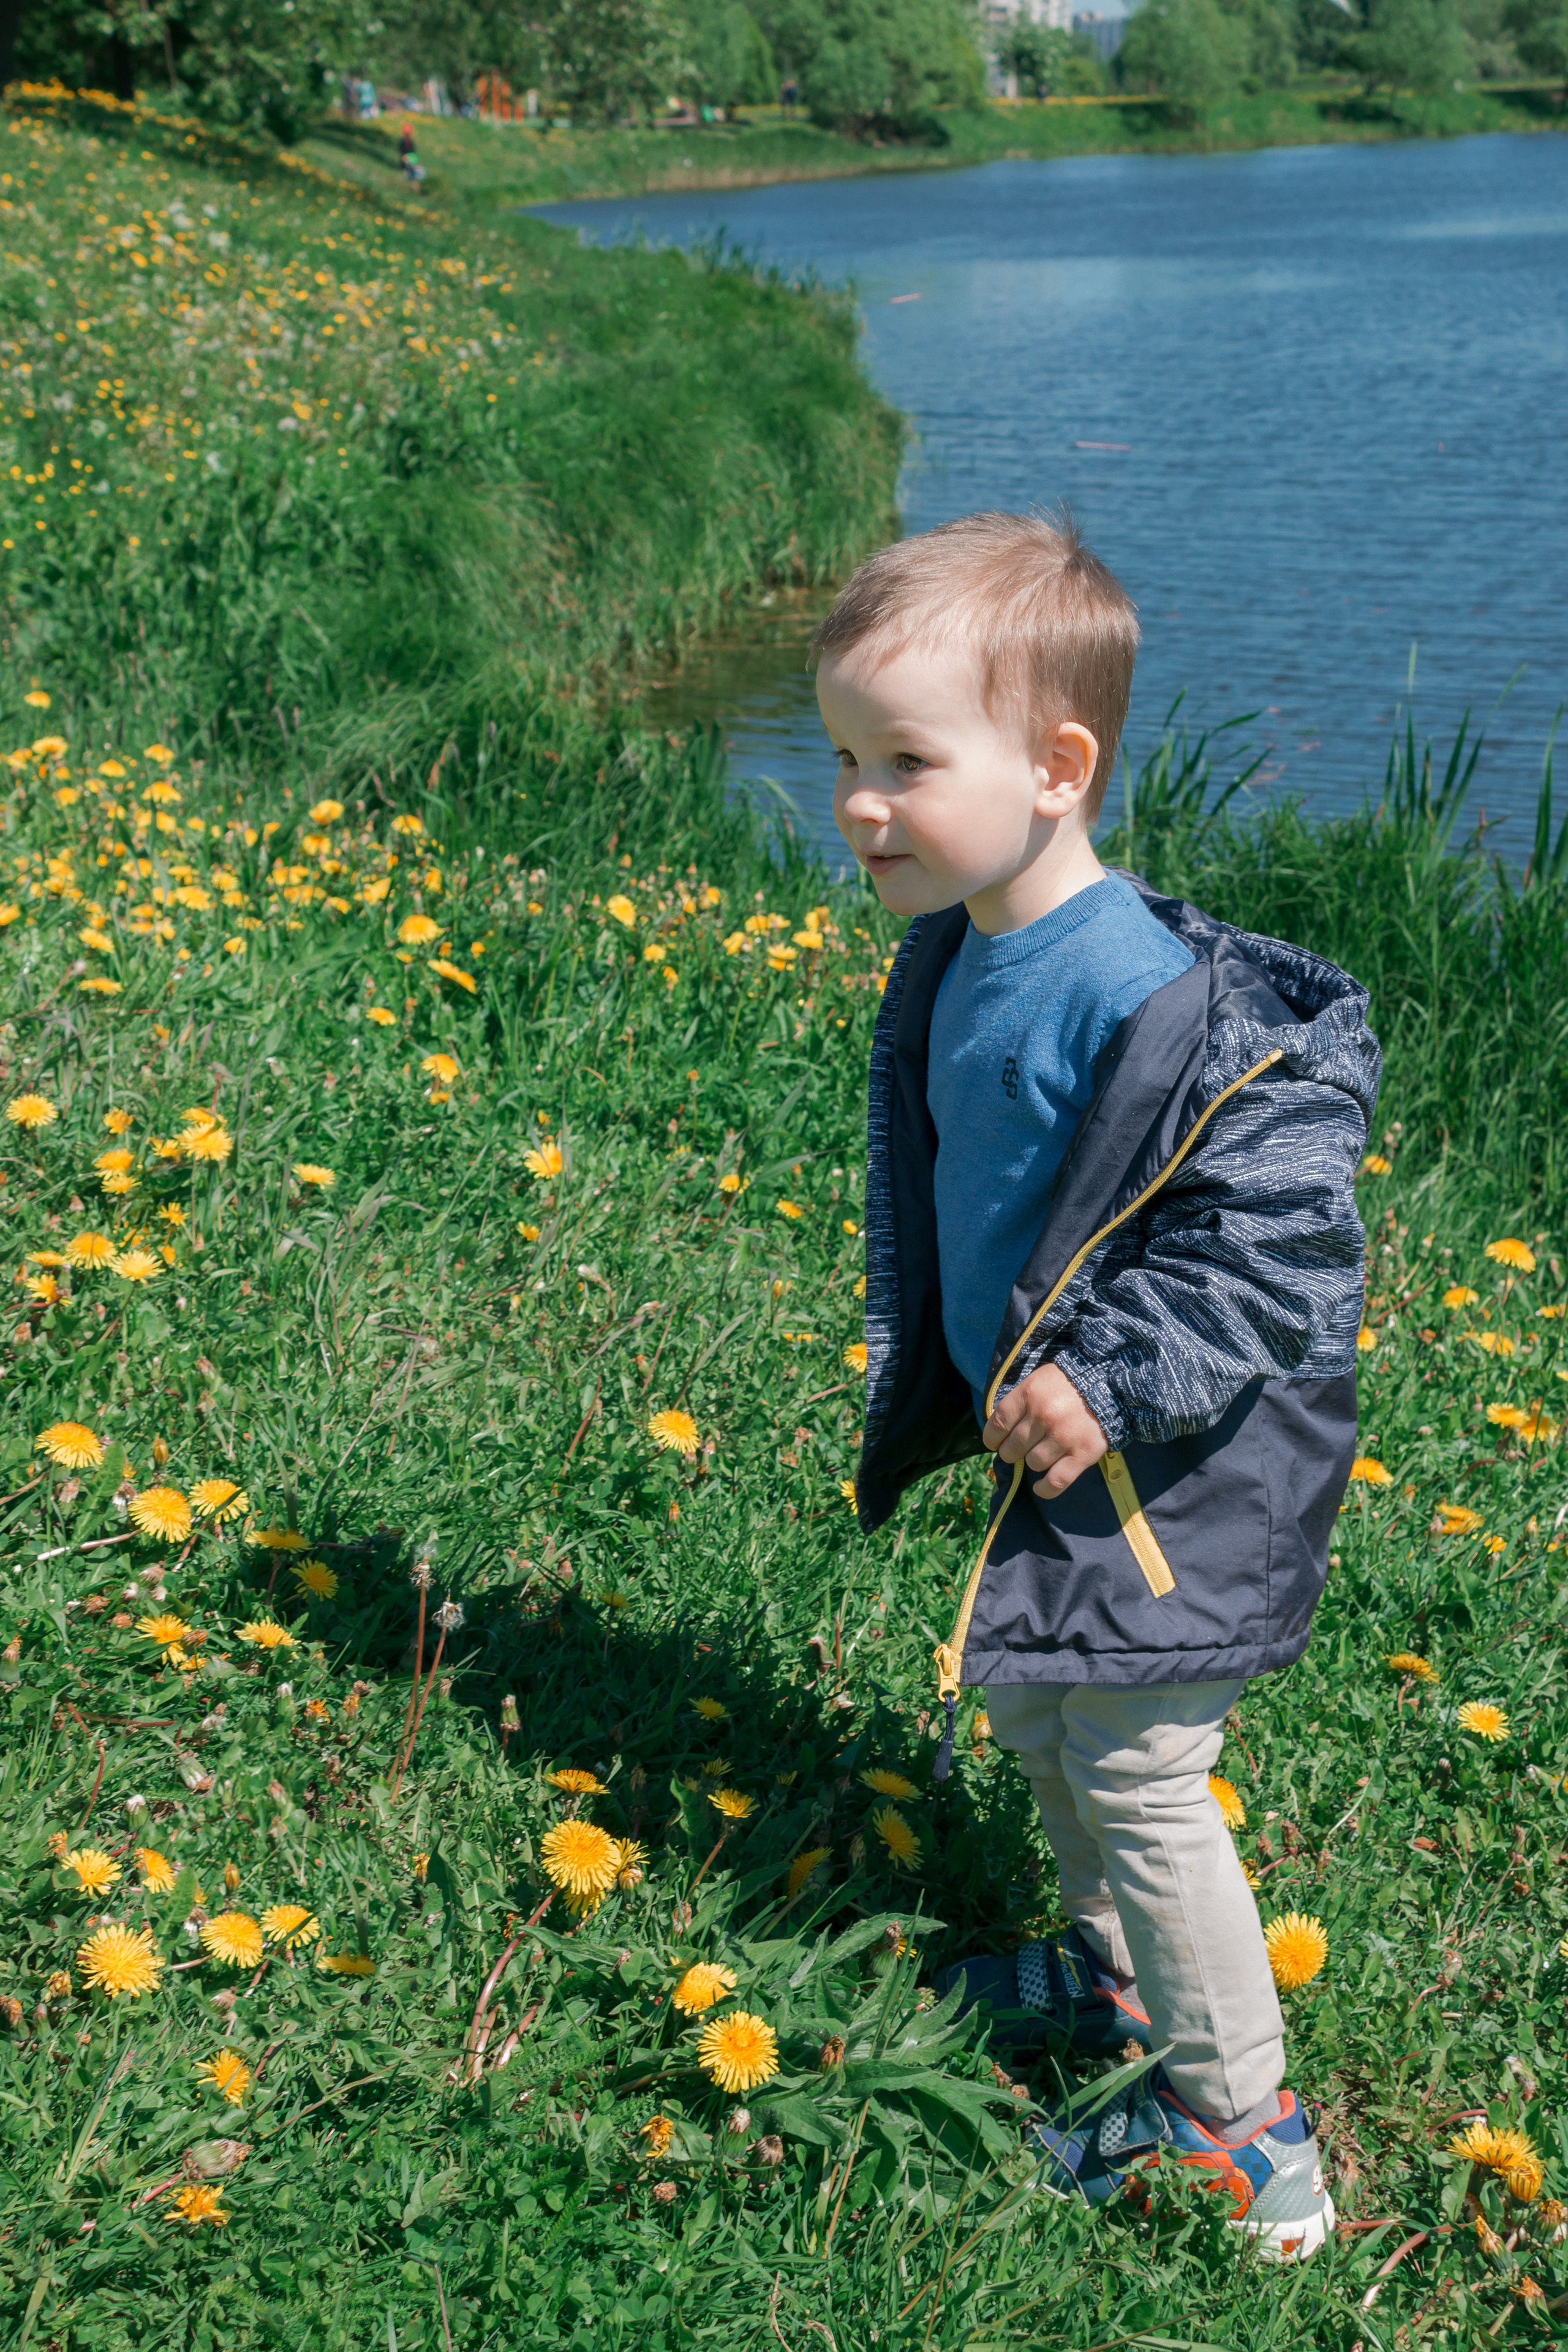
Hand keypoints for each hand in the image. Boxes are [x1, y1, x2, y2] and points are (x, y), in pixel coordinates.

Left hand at [982, 1361, 1108, 1498]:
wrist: (1109, 1383)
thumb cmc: (1069, 1382)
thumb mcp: (1038, 1380)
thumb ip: (1019, 1402)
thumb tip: (998, 1429)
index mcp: (1029, 1394)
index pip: (998, 1424)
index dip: (991, 1438)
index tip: (993, 1443)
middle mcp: (1043, 1416)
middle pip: (1012, 1447)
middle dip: (1011, 1451)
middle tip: (1019, 1448)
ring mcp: (1063, 1436)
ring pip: (1033, 1463)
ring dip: (1033, 1462)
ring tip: (1041, 1453)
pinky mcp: (1083, 1453)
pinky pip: (1056, 1480)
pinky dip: (1045, 1489)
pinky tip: (1040, 1488)